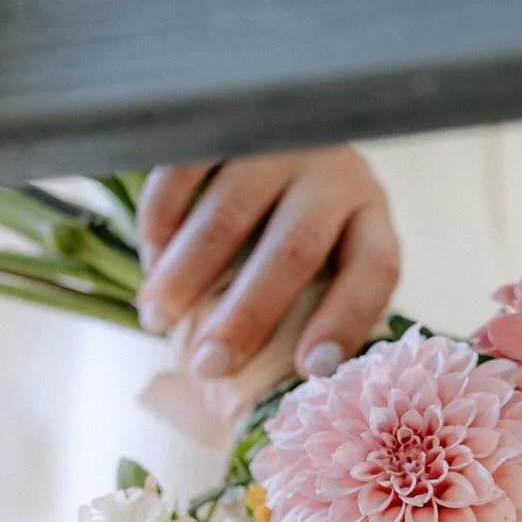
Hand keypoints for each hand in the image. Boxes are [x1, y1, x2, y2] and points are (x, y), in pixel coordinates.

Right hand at [135, 147, 400, 383]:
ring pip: (228, 213)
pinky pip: (184, 170)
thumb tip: (272, 402)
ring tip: (156, 320)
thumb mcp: (325, 259)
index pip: (373, 270)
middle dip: (245, 317)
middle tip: (207, 367)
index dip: (345, 322)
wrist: (279, 123)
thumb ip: (309, 314)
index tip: (312, 371)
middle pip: (293, 251)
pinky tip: (148, 262)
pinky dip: (161, 222)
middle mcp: (333, 173)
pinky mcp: (222, 119)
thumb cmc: (302, 225)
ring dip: (186, 275)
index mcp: (370, 216)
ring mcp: (275, 140)